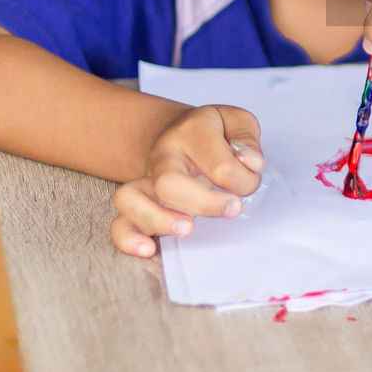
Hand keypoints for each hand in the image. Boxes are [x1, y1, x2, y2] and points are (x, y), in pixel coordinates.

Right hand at [110, 104, 263, 256]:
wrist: (178, 132)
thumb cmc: (213, 133)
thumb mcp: (236, 122)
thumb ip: (247, 139)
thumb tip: (251, 163)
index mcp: (192, 131)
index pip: (218, 162)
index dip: (242, 179)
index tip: (251, 183)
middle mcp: (163, 155)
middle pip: (168, 182)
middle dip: (204, 203)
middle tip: (232, 209)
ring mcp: (146, 179)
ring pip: (130, 198)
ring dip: (159, 219)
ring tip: (187, 229)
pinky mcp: (137, 203)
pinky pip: (119, 222)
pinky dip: (129, 239)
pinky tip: (149, 250)